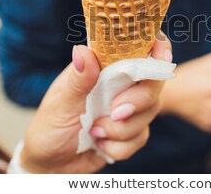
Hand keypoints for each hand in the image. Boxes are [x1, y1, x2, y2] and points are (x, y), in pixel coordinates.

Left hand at [20, 37, 170, 172]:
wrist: (51, 165)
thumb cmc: (50, 128)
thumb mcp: (61, 103)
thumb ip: (78, 80)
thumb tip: (82, 51)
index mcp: (103, 66)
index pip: (138, 46)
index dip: (156, 46)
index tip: (161, 57)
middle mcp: (120, 83)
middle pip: (153, 80)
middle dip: (139, 99)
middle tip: (115, 112)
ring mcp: (128, 106)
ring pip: (151, 111)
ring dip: (122, 129)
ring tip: (94, 132)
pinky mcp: (131, 130)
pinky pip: (142, 136)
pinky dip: (120, 146)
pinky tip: (99, 144)